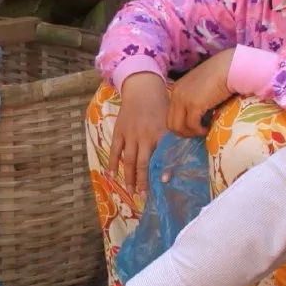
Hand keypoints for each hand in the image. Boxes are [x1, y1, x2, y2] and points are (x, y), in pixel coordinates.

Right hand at [109, 74, 168, 194]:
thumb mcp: (171, 122)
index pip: (162, 156)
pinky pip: (114, 150)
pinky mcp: (119, 131)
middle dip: (143, 181)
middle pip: (143, 163)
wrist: (143, 89)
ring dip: (129, 177)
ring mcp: (131, 134)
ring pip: (128, 160)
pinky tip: (111, 174)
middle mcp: (145, 136)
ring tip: (130, 191)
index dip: (163, 169)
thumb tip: (174, 163)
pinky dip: (112, 163)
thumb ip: (173, 141)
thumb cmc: (160, 107)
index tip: (163, 182)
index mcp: (161, 133)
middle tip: (143, 195)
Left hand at [167, 48, 235, 136]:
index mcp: (176, 89)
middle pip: (171, 124)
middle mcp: (175, 94)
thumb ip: (194, 99)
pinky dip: (200, 130)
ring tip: (204, 130)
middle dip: (184, 132)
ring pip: (179, 127)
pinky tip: (209, 128)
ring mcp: (183, 99)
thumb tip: (197, 117)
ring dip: (192, 133)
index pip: (171, 115)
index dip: (182, 125)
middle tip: (198, 132)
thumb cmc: (221, 75)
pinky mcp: (193, 105)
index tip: (194, 127)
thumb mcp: (201, 87)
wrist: (230, 67)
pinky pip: (192, 125)